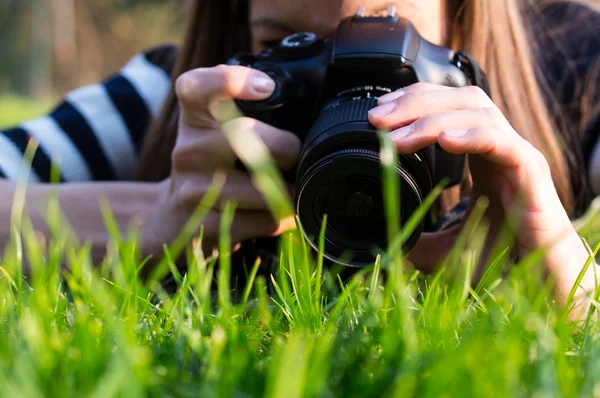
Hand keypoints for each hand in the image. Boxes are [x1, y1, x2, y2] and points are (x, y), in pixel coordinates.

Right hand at [145, 65, 300, 255]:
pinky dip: (283, 217)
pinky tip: (278, 213)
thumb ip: (250, 111)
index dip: (229, 80)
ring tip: (290, 188)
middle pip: (244, 137)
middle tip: (293, 156)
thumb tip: (309, 116)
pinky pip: (265, 220)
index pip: (197, 87)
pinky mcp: (206, 226)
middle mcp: (188, 150)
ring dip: (289, 189)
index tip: (267, 87)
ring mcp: (194, 190)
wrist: (174, 217)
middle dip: (285, 147)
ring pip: (264, 187)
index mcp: (194, 118)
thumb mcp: (218, 131)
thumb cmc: (212, 166)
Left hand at [367, 83, 581, 275]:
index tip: (379, 113)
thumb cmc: (501, 256)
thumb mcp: (445, 248)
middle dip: (415, 102)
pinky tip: (443, 142)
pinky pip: (502, 142)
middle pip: (459, 100)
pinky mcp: (529, 171)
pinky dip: (472, 136)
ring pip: (478, 113)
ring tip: (396, 138)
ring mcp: (516, 154)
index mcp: (480, 154)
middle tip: (377, 119)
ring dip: (432, 119)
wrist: (545, 277)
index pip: (448, 107)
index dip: (413, 101)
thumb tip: (386, 246)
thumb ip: (416, 242)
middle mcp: (499, 145)